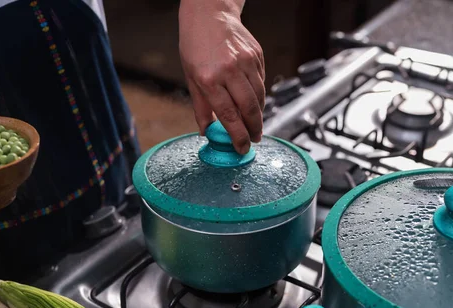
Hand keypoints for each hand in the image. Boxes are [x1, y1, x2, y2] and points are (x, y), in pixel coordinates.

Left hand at [179, 0, 264, 154]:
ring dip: (259, 114)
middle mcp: (229, 70)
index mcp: (209, 79)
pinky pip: (261, 82)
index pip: (228, 115)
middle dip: (254, 129)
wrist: (209, 14)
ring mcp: (246, 61)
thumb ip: (201, 108)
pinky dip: (259, 95)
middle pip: (249, 109)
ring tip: (255, 125)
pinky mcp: (257, 55)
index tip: (242, 148)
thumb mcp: (191, 78)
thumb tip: (207, 132)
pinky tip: (253, 101)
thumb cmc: (196, 46)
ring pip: (259, 97)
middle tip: (254, 139)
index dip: (237, 136)